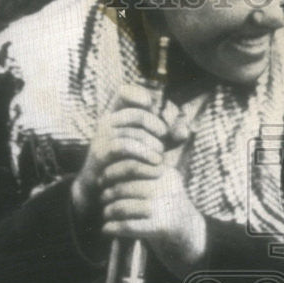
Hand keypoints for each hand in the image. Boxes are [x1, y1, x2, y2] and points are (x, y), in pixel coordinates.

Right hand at [70, 84, 171, 216]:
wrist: (102, 189)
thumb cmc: (131, 164)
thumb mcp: (152, 147)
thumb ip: (169, 138)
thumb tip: (184, 130)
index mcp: (117, 115)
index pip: (124, 92)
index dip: (140, 95)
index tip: (154, 111)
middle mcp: (107, 122)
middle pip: (137, 114)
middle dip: (156, 128)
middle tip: (164, 143)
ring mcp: (101, 137)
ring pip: (132, 132)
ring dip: (152, 145)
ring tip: (160, 158)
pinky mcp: (99, 154)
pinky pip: (123, 146)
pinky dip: (143, 154)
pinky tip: (156, 164)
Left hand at [100, 162, 206, 274]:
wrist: (190, 232)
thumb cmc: (166, 205)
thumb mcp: (160, 182)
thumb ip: (140, 171)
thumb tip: (104, 166)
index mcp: (165, 171)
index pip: (131, 165)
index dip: (111, 171)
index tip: (101, 178)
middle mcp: (165, 187)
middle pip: (123, 187)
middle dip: (106, 194)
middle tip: (101, 198)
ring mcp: (164, 207)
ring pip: (122, 207)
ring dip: (107, 212)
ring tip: (105, 214)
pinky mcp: (161, 226)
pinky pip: (127, 226)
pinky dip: (112, 228)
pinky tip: (107, 229)